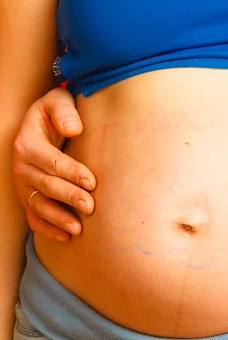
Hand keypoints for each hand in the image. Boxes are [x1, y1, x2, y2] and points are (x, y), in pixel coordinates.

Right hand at [12, 87, 96, 240]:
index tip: (92, 181)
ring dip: (59, 218)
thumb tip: (74, 129)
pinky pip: (34, 218)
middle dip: (69, 197)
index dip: (71, 172)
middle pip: (47, 186)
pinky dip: (48, 230)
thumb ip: (64, 110)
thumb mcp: (57, 101)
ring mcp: (23, 185)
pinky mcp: (29, 198)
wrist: (42, 125)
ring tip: (78, 229)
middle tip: (90, 207)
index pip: (51, 161)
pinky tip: (66, 238)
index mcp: (29, 143)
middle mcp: (22, 167)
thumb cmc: (57, 114)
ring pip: (39, 205)